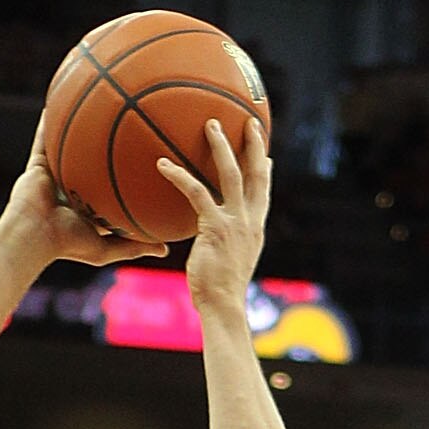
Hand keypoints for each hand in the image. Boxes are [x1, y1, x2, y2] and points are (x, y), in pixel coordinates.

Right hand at [0, 110, 169, 268]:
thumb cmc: (67, 244)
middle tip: (124, 124)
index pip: (108, 188)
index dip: (123, 175)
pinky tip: (58, 100)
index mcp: (86, 207)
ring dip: (76, 128)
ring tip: (90, 102)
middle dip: (104, 145)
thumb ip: (133, 246)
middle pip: (91, 162)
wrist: (33, 238)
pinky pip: (44, 139)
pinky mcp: (38, 166)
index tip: (143, 160)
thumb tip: (165, 250)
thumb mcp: (106, 248)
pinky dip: (49, 122)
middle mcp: (70, 188)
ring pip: (67, 147)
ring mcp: (53, 175)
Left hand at [156, 119, 270, 312]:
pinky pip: (197, 193)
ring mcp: (235, 222)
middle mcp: (249, 221)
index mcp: (254, 230)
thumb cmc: (219, 293)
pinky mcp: (215, 227)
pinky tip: (163, 165)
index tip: (265, 155)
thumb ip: (223, 247)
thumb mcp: (227, 265)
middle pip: (256, 174)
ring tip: (211, 125)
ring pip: (232, 174)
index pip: (263, 194)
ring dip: (222, 146)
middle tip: (249, 121)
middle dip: (254, 145)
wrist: (223, 307)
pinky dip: (179, 176)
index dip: (265, 172)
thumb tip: (211, 244)